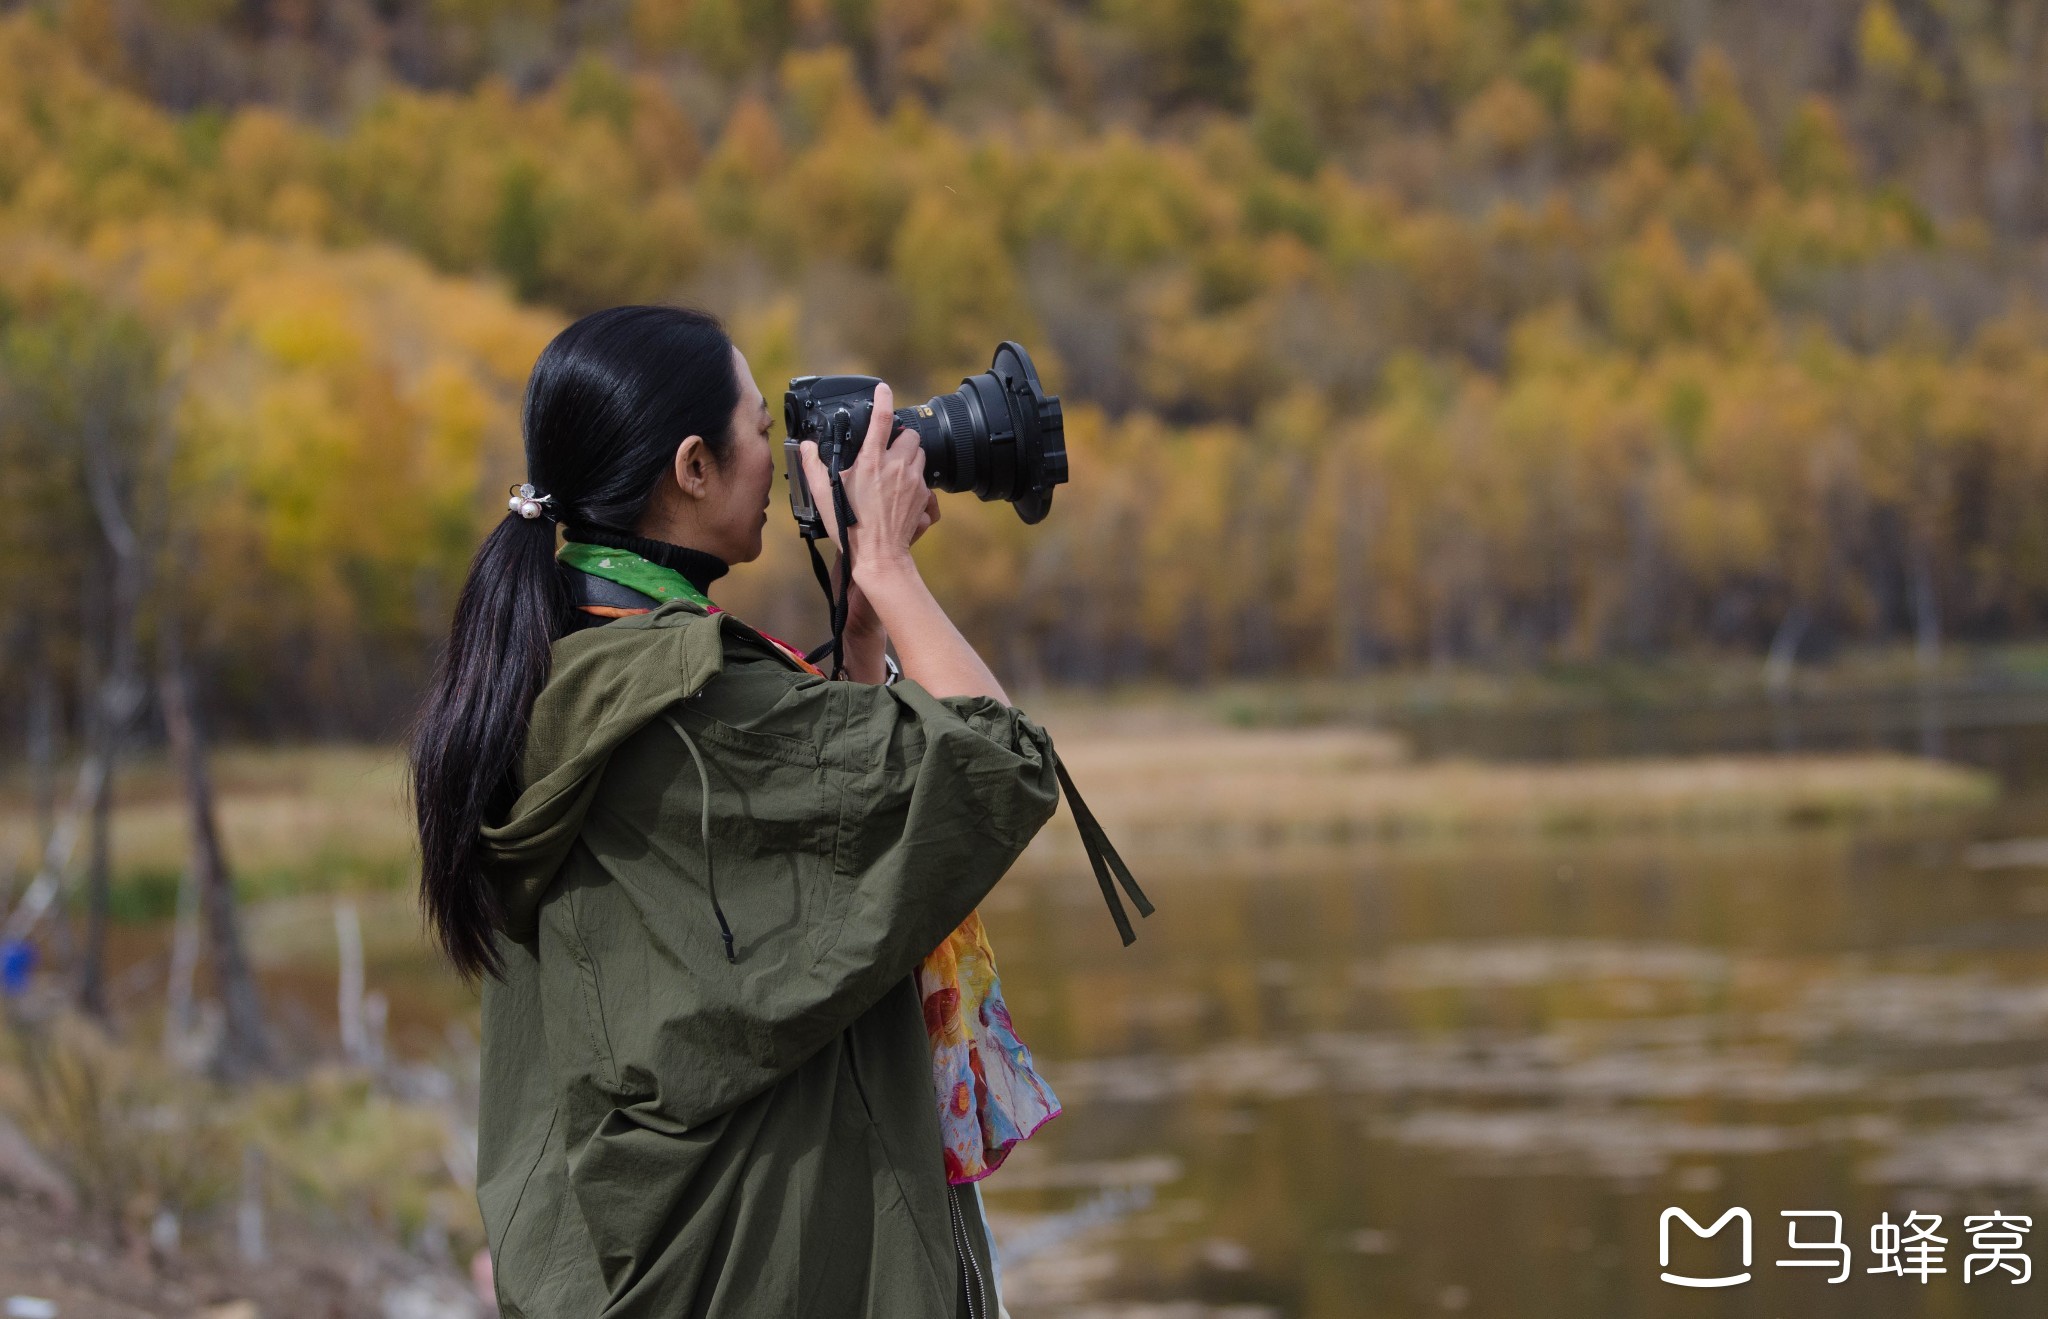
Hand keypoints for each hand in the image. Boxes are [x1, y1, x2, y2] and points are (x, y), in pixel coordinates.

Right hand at [798, 383, 938, 574]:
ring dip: (909, 456)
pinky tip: (902, 490)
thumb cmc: (851, 527)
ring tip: (894, 469)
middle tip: (888, 448)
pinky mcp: (924, 496)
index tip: (883, 388)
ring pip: (919, 453)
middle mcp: (896, 466)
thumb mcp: (824, 495)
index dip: (883, 398)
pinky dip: (915, 478)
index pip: (881, 418)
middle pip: (909, 434)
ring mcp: (913, 480)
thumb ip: (813, 466)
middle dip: (900, 437)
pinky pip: (925, 478)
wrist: (879, 555)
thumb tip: (807, 447)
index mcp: (871, 460)